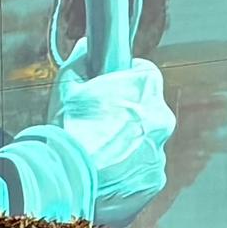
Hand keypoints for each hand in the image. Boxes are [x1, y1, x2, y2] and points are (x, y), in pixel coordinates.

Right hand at [52, 56, 172, 222]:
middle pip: (149, 110)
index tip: (113, 85)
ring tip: (98, 152)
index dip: (127, 77)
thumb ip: (81, 63)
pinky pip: (143, 170)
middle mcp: (161, 119)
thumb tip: (86, 47)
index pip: (146, 72)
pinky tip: (104, 172)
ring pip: (145, 142)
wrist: (65, 179)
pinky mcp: (153, 180)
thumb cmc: (67, 130)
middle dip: (129, 114)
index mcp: (143, 90)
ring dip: (128, 144)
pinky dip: (128, 170)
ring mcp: (159, 153)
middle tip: (99, 122)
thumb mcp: (66, 87)